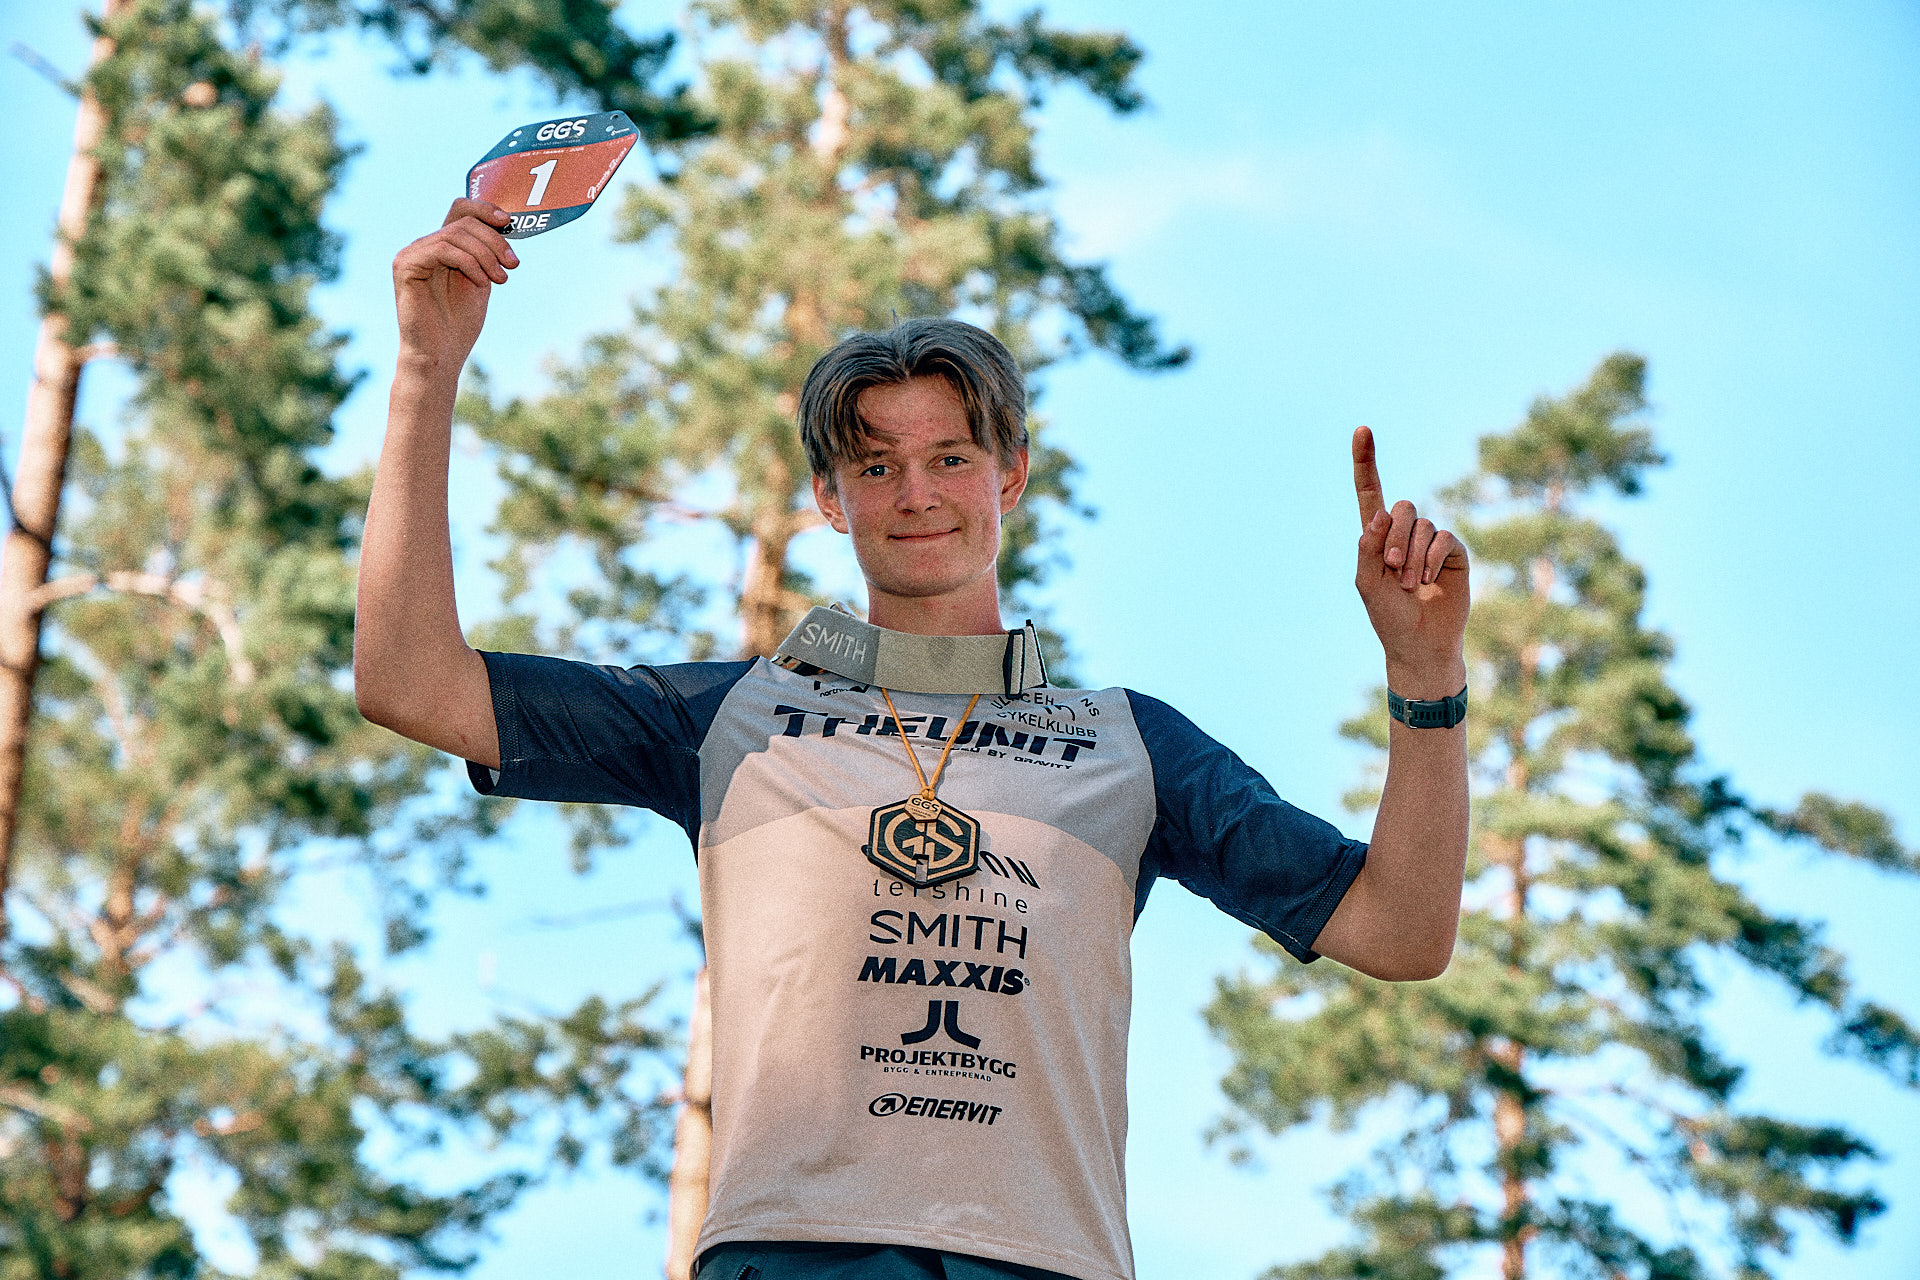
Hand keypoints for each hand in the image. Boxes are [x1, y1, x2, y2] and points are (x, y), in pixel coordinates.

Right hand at [392, 199, 517, 369]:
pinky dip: (468, 263)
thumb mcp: (481, 280)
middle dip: (494, 241)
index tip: (508, 221)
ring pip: (455, 234)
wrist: (441, 355)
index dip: (484, 208)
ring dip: (485, 255)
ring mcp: (411, 254)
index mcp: (441, 247)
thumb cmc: (459, 324)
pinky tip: (480, 282)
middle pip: (463, 222)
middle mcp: (423, 246)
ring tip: (500, 279)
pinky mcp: (405, 266)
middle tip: (512, 265)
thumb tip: (505, 226)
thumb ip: (486, 255)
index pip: (460, 210)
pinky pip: (442, 249)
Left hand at [1351, 426, 1468, 694]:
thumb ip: (1366, 548)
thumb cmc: (1388, 616)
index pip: (1369, 492)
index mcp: (1376, 537)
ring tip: (1408, 584)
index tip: (1362, 429)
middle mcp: (1404, 533)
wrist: (1420, 644)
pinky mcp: (1454, 552)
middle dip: (1393, 537)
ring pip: (1421, 524)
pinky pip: (1443, 538)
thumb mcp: (1366, 583)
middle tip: (1391, 569)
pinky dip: (1431, 558)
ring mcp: (1430, 541)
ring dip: (1411, 555)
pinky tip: (1427, 579)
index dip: (1365, 462)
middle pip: (1400, 507)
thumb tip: (1378, 516)